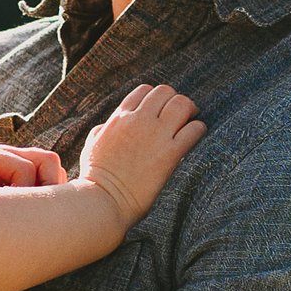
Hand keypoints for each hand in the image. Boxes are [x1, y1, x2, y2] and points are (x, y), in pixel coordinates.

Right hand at [79, 84, 203, 227]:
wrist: (104, 199)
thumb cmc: (95, 178)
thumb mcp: (92, 145)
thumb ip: (103, 129)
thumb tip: (109, 125)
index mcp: (120, 117)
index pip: (144, 91)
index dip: (155, 98)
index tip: (161, 110)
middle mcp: (139, 119)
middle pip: (165, 92)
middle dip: (174, 100)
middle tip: (181, 114)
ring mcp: (155, 134)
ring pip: (181, 104)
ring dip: (189, 110)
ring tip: (191, 121)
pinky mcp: (170, 153)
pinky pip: (193, 129)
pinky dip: (198, 129)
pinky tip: (196, 136)